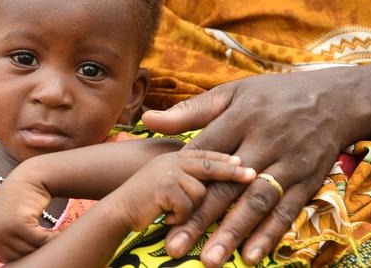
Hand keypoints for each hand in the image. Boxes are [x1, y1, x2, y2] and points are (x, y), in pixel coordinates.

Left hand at [0, 164, 59, 261]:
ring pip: (29, 250)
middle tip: (52, 248)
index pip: (8, 258)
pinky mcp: (18, 223)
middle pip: (18, 256)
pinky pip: (39, 240)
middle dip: (36, 252)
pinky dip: (51, 239)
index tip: (40, 251)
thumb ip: (10, 240)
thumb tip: (20, 264)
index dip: (26, 255)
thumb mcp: (10, 221)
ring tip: (57, 242)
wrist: (30, 175)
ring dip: (45, 247)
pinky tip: (59, 234)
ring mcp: (2, 228)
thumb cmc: (24, 199)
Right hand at [108, 149, 254, 232]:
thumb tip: (211, 179)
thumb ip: (186, 174)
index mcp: (174, 156)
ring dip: (190, 209)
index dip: (227, 159)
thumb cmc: (143, 200)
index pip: (206, 153)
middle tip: (252, 176)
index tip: (245, 163)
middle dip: (232, 172)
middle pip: (210, 166)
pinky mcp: (165, 187)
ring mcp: (168, 172)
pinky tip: (165, 216)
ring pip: (201, 193)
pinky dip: (179, 217)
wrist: (117, 210)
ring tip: (172, 211)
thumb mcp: (165, 179)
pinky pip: (188, 207)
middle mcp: (172, 159)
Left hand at [142, 68, 370, 266]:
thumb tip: (147, 120)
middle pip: (227, 185)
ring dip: (233, 233)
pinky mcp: (308, 180)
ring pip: (256, 202)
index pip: (204, 153)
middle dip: (200, 219)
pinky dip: (269, 234)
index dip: (182, 181)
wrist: (337, 99)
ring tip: (210, 260)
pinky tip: (252, 256)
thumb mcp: (233, 92)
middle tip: (174, 247)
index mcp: (241, 117)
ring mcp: (289, 163)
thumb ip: (190, 111)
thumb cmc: (275, 95)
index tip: (159, 207)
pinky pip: (287, 210)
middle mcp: (264, 141)